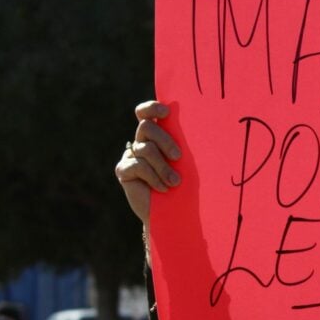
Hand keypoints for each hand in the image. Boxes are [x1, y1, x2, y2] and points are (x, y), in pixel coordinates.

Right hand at [114, 100, 182, 224]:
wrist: (173, 211)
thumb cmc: (184, 184)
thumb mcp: (185, 163)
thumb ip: (180, 145)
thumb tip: (195, 125)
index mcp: (156, 135)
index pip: (146, 113)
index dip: (152, 108)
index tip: (166, 111)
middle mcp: (141, 142)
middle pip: (146, 127)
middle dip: (165, 140)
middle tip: (178, 157)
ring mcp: (130, 155)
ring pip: (145, 149)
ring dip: (163, 167)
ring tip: (175, 182)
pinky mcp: (123, 171)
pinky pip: (137, 166)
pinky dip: (153, 178)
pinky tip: (162, 189)